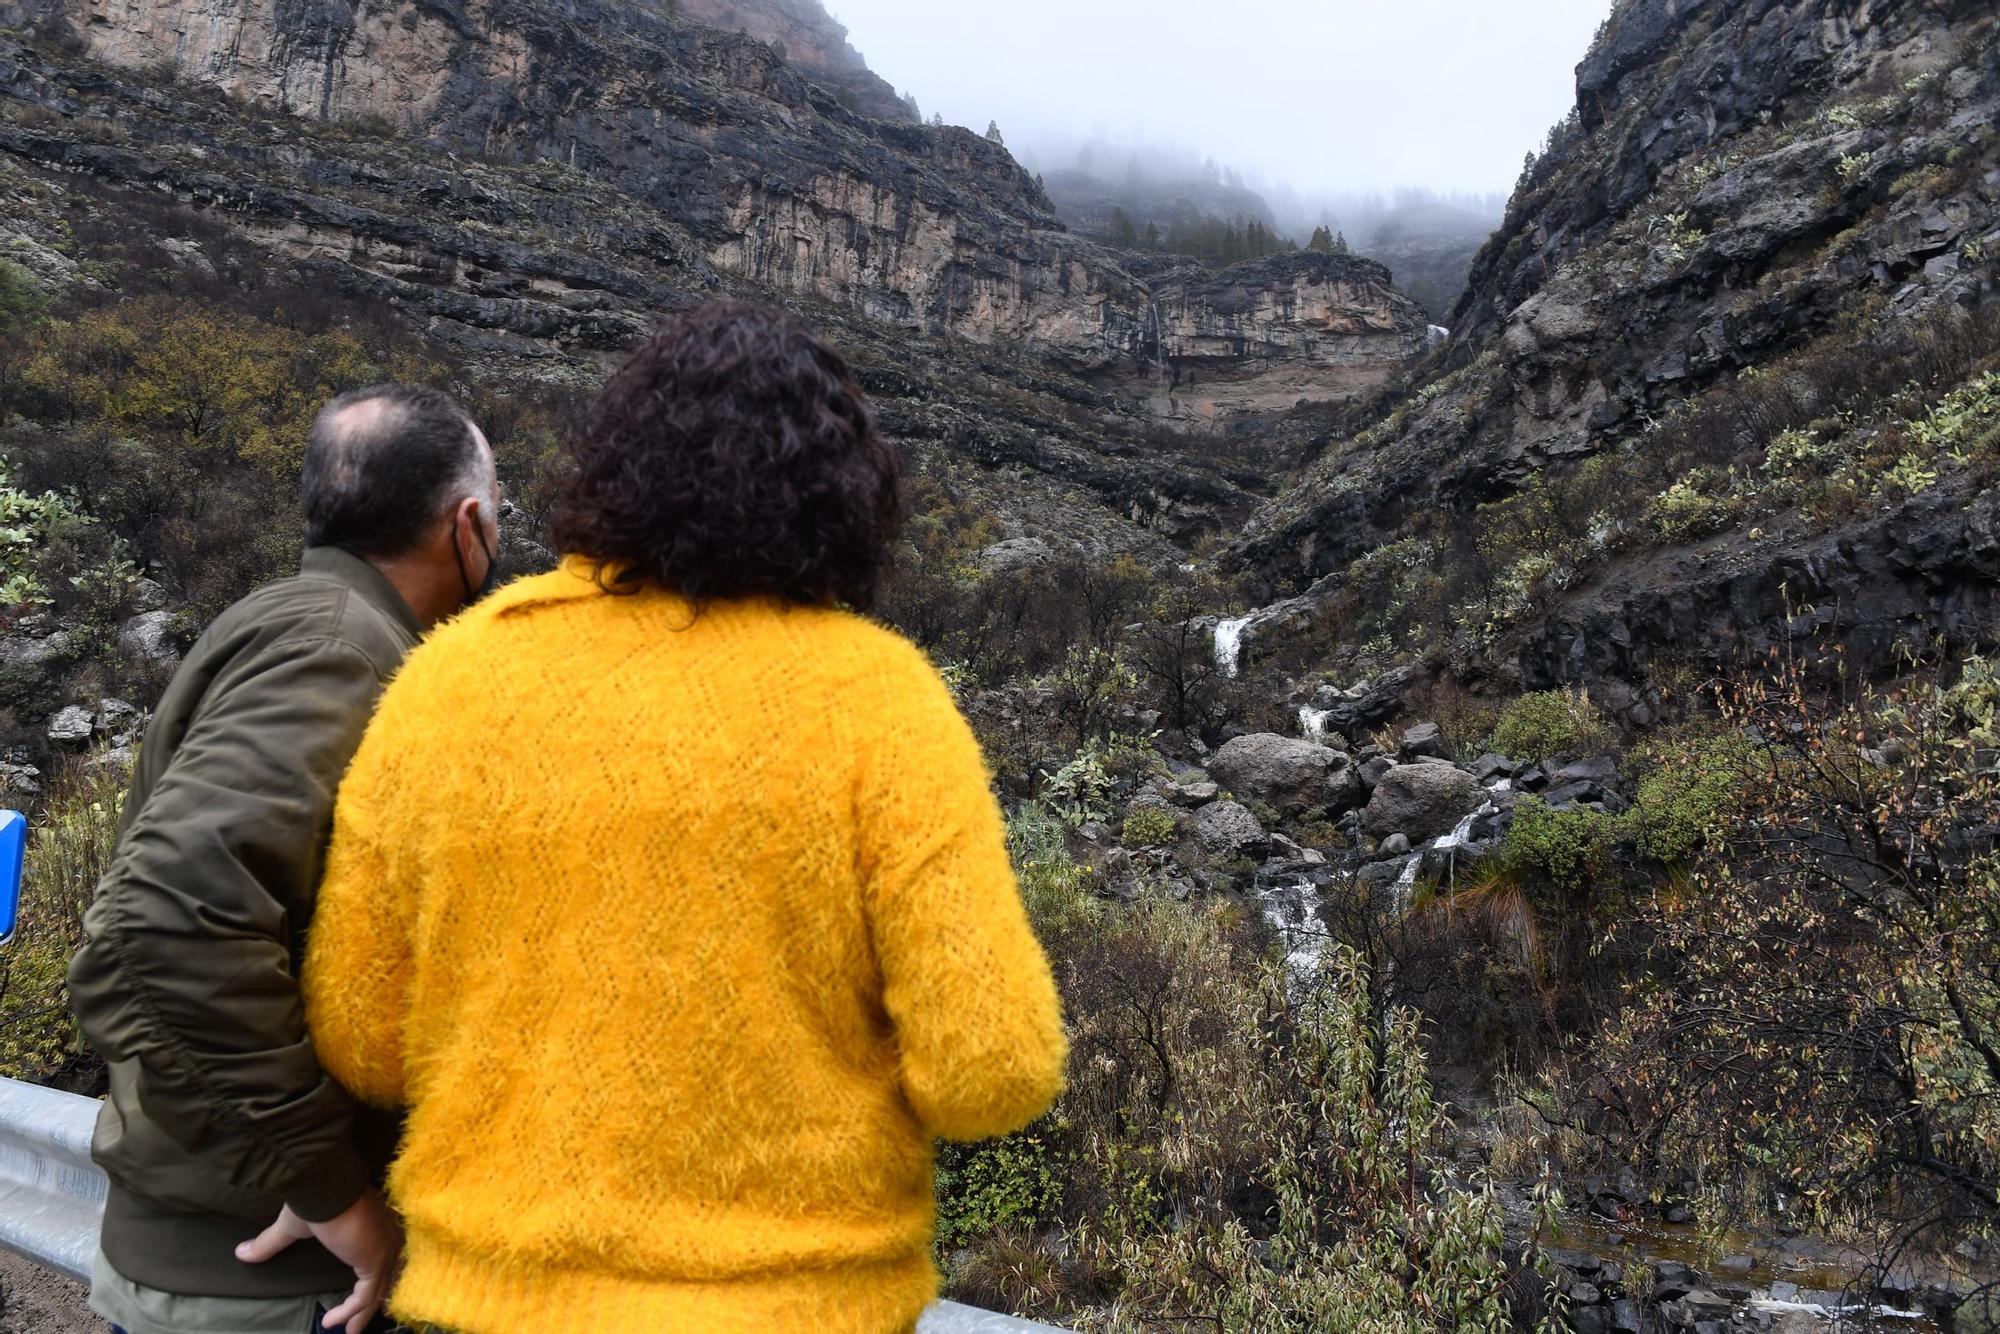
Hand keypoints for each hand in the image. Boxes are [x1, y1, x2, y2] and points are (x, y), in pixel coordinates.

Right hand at [237, 1189, 403, 1333]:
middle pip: (384, 1279)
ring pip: (377, 1291)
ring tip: (348, 1331)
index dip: (370, 1280)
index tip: (355, 1299)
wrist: (323, 1187)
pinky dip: (349, 1311)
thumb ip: (271, 1243)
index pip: (380, 1259)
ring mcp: (384, 1250)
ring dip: (360, 1313)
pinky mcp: (374, 1261)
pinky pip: (365, 1296)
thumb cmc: (314, 1200)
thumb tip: (241, 1252)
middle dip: (370, 1304)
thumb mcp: (292, 1227)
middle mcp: (386, 1238)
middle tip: (355, 1325)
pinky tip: (330, 1321)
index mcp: (374, 1227)